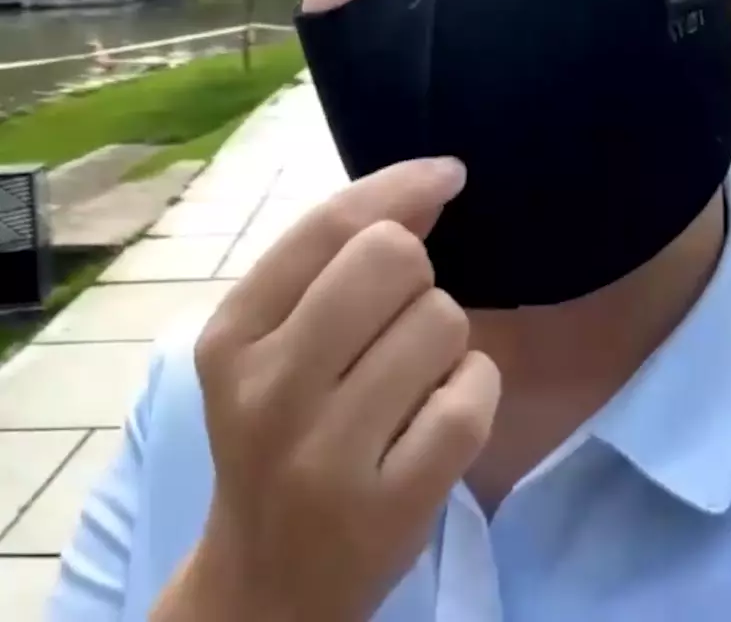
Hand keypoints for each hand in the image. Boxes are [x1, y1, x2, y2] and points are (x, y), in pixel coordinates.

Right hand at [151, 158, 500, 621]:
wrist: (265, 581)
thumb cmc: (276, 437)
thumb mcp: (272, 347)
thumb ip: (334, 265)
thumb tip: (430, 185)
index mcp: (233, 335)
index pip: (329, 225)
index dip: (401, 185)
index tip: (448, 175)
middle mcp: (269, 388)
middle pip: (395, 259)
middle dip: (417, 280)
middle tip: (398, 325)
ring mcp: (324, 453)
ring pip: (443, 323)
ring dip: (445, 344)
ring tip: (408, 384)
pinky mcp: (386, 506)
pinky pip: (472, 397)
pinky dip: (473, 393)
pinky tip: (436, 419)